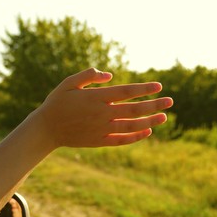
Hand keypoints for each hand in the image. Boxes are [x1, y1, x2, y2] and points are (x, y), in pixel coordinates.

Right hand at [37, 68, 173, 147]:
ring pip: (131, 126)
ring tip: (164, 116)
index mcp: (95, 98)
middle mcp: (101, 114)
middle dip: (154, 105)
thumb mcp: (68, 83)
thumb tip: (110, 75)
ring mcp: (101, 129)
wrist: (46, 129)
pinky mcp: (99, 141)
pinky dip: (136, 136)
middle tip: (170, 101)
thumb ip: (88, 75)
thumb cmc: (57, 103)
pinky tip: (147, 132)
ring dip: (150, 121)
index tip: (159, 86)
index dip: (144, 89)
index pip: (126, 92)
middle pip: (134, 109)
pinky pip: (122, 140)